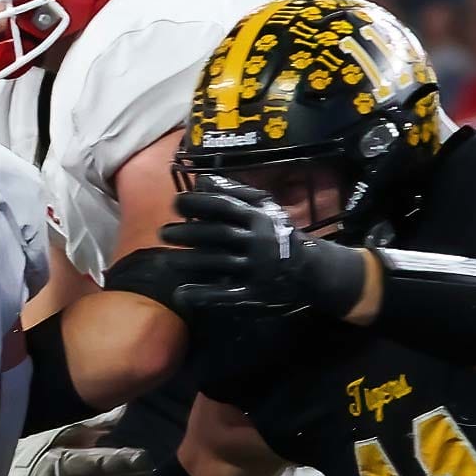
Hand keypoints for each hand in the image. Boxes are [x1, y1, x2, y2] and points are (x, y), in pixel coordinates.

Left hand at [161, 185, 371, 317]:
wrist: (312, 270)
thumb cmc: (278, 234)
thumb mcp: (263, 209)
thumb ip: (234, 193)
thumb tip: (201, 180)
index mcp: (259, 217)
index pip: (222, 206)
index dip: (196, 203)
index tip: (176, 204)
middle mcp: (259, 241)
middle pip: (216, 235)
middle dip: (187, 233)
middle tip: (163, 232)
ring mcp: (258, 269)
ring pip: (217, 262)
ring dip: (188, 260)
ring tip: (166, 258)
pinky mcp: (256, 293)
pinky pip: (225, 294)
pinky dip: (202, 294)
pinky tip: (181, 294)